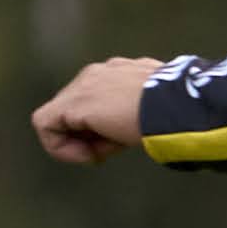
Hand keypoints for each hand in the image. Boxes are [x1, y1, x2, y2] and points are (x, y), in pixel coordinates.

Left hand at [32, 55, 168, 164]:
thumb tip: (136, 128)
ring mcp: (83, 85)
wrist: (178, 108)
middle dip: (93, 136)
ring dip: (82, 142)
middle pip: (76, 111)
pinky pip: (46, 126)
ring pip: (61, 119)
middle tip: (117, 148)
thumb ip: (142, 110)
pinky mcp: (73, 104)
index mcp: (119, 71)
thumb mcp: (160, 107)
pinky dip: (62, 148)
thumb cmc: (181, 111)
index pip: (97, 102)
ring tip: (108, 151)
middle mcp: (97, 73)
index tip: (126, 139)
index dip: (106, 128)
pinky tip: (90, 156)